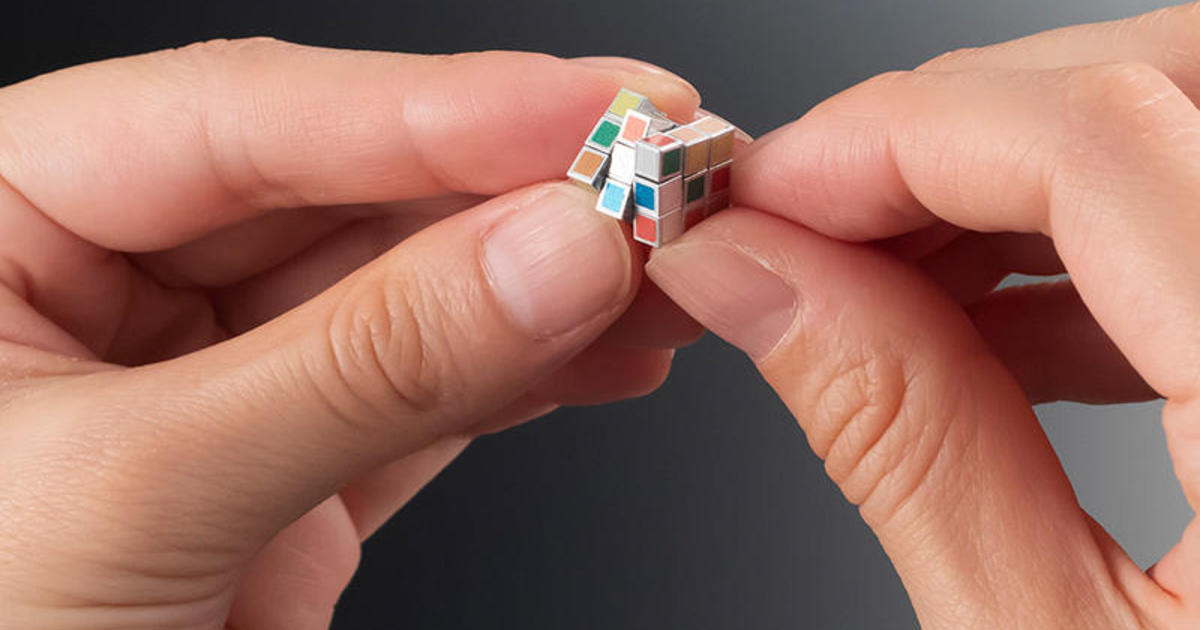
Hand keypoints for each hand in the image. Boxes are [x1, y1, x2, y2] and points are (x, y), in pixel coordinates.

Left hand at [0, 39, 701, 628]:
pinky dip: (523, 380)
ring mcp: (204, 372)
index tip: (592, 108)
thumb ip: (361, 366)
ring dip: (542, 284)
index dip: (436, 106)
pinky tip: (612, 354)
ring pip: (400, 293)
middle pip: (342, 192)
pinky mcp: (279, 464)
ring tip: (666, 268)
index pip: (240, 117)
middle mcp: (102, 275)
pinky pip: (417, 396)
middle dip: (512, 190)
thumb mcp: (138, 501)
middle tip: (654, 178)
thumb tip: (556, 253)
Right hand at [648, 3, 1199, 627]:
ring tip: (879, 282)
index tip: (765, 195)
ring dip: (1009, 180)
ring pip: (1192, 128)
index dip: (895, 136)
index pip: (1103, 141)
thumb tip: (758, 285)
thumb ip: (899, 436)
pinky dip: (1091, 244)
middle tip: (814, 222)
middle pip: (1172, 81)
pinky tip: (997, 329)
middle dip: (953, 129)